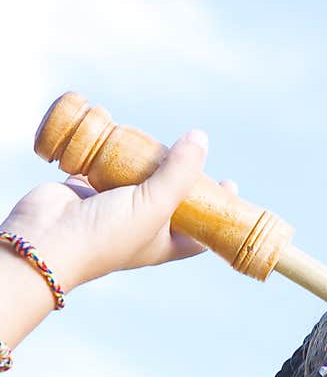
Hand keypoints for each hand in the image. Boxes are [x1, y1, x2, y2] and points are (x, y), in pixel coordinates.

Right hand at [0, 131, 237, 291]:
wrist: (47, 238)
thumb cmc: (106, 235)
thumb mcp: (155, 206)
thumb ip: (179, 173)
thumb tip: (201, 139)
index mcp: (162, 243)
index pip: (199, 232)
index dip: (217, 212)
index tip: (230, 185)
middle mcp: (140, 227)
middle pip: (170, 200)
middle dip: (182, 177)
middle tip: (193, 152)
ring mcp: (113, 207)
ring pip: (138, 179)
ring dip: (146, 160)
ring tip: (159, 142)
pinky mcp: (87, 188)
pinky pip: (105, 165)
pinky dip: (112, 150)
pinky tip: (120, 133)